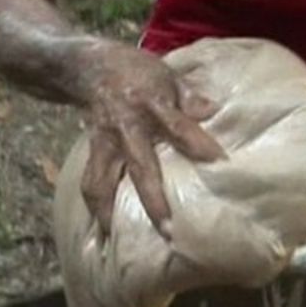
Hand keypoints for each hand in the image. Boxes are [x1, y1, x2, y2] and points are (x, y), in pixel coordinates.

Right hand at [79, 41, 224, 236]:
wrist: (86, 66)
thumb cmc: (135, 72)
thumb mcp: (165, 73)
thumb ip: (189, 96)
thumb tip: (214, 110)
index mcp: (149, 103)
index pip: (177, 126)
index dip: (197, 143)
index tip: (219, 162)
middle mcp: (125, 127)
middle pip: (140, 167)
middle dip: (153, 199)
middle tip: (167, 229)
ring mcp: (105, 143)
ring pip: (102, 181)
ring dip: (111, 211)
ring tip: (121, 240)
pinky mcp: (92, 153)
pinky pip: (91, 182)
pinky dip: (97, 206)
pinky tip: (105, 229)